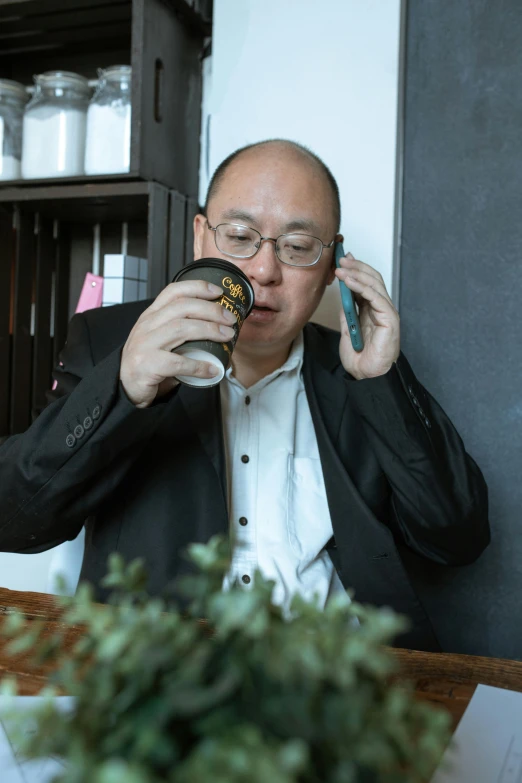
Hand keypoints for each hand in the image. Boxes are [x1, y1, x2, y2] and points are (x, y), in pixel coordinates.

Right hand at [120, 280, 236, 407]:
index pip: (173, 291)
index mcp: (151, 315)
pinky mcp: (148, 365)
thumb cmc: (150, 361)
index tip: (219, 292)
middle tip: (230, 319)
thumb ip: (180, 328)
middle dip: (211, 310)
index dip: (198, 287)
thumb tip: (219, 326)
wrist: (126, 387)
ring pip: (181, 329)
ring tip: (227, 337)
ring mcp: (145, 344)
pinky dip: (199, 365)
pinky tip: (213, 369)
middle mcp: (147, 325)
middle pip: (182, 308)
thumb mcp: (160, 337)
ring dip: (210, 331)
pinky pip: (178, 362)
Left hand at [335, 253, 399, 379]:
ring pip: (374, 284)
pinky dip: (362, 287)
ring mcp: (387, 312)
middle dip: (356, 266)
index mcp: (373, 310)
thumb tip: (342, 297)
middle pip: (372, 279)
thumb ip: (347, 313)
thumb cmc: (360, 358)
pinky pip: (376, 297)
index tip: (342, 261)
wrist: (366, 375)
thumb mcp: (348, 330)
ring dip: (356, 273)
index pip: (366, 283)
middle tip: (341, 259)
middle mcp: (381, 308)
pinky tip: (349, 280)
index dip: (355, 270)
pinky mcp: (389, 318)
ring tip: (341, 267)